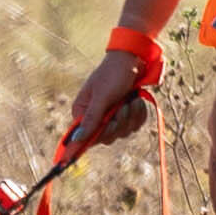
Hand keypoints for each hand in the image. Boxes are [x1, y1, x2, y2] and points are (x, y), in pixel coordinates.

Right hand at [58, 39, 151, 159]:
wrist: (133, 59)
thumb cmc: (113, 74)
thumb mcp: (102, 96)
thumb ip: (92, 118)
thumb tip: (77, 139)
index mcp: (83, 111)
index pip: (81, 137)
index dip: (83, 145)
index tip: (76, 154)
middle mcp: (96, 116)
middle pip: (107, 137)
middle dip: (119, 123)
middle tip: (122, 107)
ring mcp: (112, 116)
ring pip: (123, 132)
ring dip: (131, 116)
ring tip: (131, 99)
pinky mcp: (126, 114)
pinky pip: (134, 125)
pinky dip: (139, 114)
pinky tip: (137, 100)